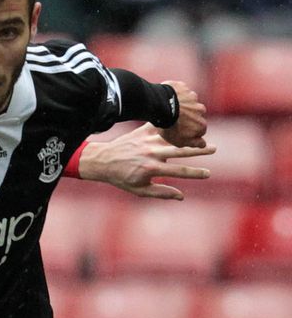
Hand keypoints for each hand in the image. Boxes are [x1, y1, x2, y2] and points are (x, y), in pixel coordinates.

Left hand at [79, 123, 215, 199]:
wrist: (103, 160)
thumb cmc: (121, 178)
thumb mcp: (140, 190)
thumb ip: (161, 192)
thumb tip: (181, 196)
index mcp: (152, 168)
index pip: (180, 171)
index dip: (196, 173)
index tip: (208, 173)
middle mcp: (151, 153)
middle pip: (181, 151)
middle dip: (199, 150)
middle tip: (214, 148)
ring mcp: (147, 140)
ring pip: (172, 137)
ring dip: (188, 136)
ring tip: (201, 135)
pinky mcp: (142, 131)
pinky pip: (160, 126)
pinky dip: (171, 124)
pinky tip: (183, 122)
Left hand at [160, 80, 207, 147]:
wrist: (159, 107)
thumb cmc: (169, 126)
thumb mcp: (181, 141)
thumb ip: (194, 143)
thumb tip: (203, 144)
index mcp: (202, 124)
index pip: (199, 129)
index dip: (189, 131)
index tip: (179, 130)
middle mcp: (201, 110)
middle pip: (195, 114)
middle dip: (187, 117)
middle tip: (173, 119)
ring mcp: (192, 97)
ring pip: (188, 102)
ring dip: (182, 104)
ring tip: (168, 108)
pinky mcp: (183, 87)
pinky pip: (180, 91)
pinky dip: (175, 94)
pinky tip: (166, 98)